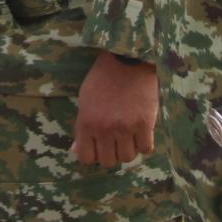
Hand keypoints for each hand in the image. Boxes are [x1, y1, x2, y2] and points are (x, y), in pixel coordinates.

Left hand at [72, 51, 157, 165]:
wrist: (128, 59)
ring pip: (127, 157)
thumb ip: (81, 127)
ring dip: (129, 149)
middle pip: (108, 161)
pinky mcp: (145, 123)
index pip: (86, 158)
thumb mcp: (85, 100)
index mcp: (86, 122)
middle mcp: (104, 128)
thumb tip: (76, 150)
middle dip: (112, 152)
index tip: (100, 146)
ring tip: (130, 135)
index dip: (94, 154)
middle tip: (117, 139)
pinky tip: (142, 132)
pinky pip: (146, 149)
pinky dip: (144, 143)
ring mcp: (125, 127)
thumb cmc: (103, 78)